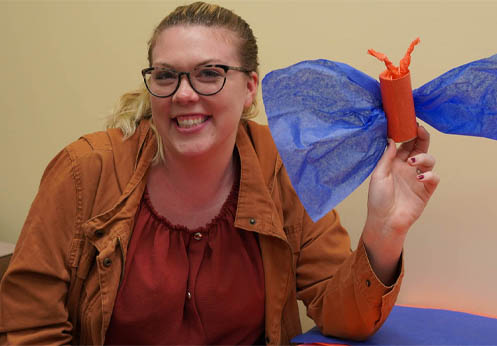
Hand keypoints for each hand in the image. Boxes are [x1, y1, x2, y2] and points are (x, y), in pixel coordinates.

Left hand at [362, 125, 439, 283]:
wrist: (384, 221)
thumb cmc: (377, 199)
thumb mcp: (378, 175)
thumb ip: (386, 157)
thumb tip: (391, 139)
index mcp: (394, 163)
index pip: (405, 144)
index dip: (409, 134)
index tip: (410, 124)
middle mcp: (407, 168)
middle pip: (420, 148)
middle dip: (422, 138)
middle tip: (420, 130)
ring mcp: (418, 179)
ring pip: (429, 159)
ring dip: (423, 157)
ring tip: (412, 163)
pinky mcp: (426, 190)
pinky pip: (434, 177)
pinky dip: (429, 174)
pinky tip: (420, 177)